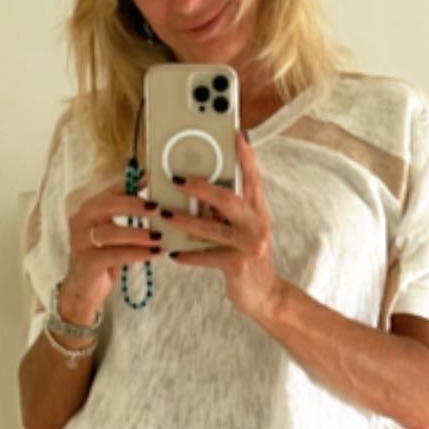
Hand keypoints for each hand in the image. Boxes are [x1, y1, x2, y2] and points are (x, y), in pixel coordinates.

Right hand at [61, 170, 163, 312]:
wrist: (84, 288)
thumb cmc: (104, 256)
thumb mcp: (115, 232)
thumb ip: (127, 215)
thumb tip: (154, 196)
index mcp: (88, 209)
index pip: (110, 191)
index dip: (130, 184)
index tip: (151, 179)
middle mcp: (80, 221)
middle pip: (106, 205)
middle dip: (133, 204)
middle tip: (157, 207)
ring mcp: (80, 242)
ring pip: (111, 232)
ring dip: (138, 233)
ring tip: (159, 236)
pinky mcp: (87, 262)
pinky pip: (115, 255)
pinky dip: (137, 253)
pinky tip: (154, 253)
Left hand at [166, 131, 284, 323]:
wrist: (264, 294)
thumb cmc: (247, 256)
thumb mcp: (244, 228)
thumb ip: (230, 210)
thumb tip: (201, 190)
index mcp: (257, 211)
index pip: (253, 177)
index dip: (245, 155)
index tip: (235, 133)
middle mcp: (257, 224)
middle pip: (228, 198)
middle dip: (200, 187)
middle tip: (176, 178)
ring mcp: (249, 245)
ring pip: (212, 228)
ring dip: (185, 220)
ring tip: (163, 214)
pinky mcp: (237, 266)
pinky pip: (207, 256)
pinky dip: (188, 254)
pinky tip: (173, 251)